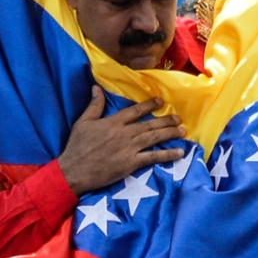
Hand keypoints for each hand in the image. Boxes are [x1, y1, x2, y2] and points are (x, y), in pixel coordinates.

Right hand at [58, 86, 185, 195]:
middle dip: (166, 121)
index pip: (135, 111)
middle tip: (178, 118)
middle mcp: (124, 133)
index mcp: (113, 122)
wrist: (74, 170)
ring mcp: (129, 148)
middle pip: (150, 124)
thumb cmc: (77, 147)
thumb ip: (94, 105)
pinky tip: (179, 152)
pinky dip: (167, 154)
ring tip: (182, 131)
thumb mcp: (82, 122)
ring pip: (154, 138)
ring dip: (170, 133)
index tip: (161, 101)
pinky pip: (153, 157)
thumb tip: (96, 87)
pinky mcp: (131, 163)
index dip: (149, 105)